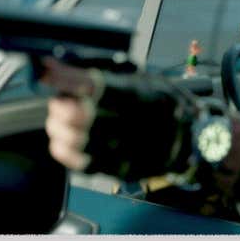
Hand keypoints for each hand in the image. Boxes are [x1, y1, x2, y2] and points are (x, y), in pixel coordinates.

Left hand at [42, 59, 198, 179]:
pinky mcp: (122, 169)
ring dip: (60, 127)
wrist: (193, 141)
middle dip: (61, 105)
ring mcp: (127, 150)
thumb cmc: (168, 106)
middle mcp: (133, 124)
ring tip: (60, 118)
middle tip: (59, 99)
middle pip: (80, 115)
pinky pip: (83, 163)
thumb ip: (112, 77)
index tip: (46, 71)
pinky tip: (61, 141)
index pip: (94, 85)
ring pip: (77, 141)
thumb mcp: (147, 80)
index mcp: (140, 95)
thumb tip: (72, 70)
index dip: (65, 78)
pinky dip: (65, 151)